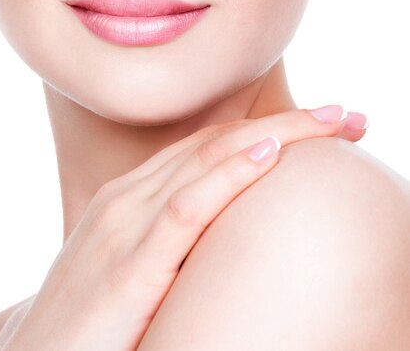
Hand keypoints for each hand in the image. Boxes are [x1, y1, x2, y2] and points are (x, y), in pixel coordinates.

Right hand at [0, 105, 365, 350]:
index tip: (322, 128)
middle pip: (217, 142)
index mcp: (129, 197)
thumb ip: (164, 244)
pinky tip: (266, 154)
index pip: (206, 147)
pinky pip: (186, 208)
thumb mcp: (128, 267)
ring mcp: (125, 225)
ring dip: (278, 134)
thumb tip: (218, 241)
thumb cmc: (86, 319)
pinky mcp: (129, 265)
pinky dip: (228, 175)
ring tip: (335, 120)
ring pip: (208, 160)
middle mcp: (128, 197)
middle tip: (348, 114)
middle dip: (288, 124)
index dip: (267, 130)